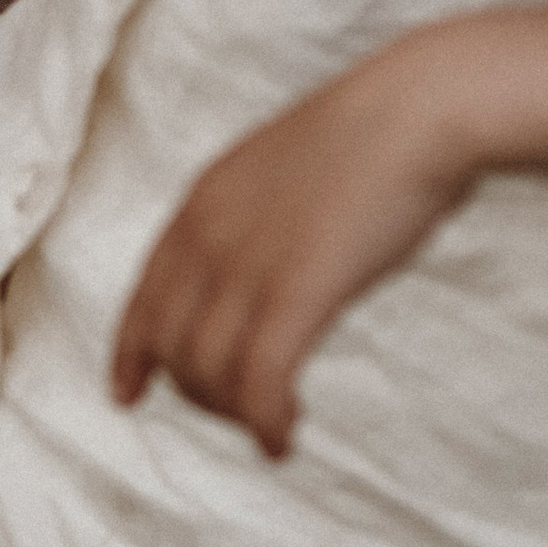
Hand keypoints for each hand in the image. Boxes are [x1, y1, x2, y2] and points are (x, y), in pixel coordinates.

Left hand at [112, 42, 478, 458]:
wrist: (420, 108)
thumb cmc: (375, 137)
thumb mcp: (286, 172)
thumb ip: (259, 218)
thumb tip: (269, 260)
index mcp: (201, 204)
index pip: (144, 298)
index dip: (130, 353)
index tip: (127, 392)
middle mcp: (208, 240)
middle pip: (171, 347)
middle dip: (198, 393)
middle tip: (243, 412)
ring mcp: (246, 269)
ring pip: (206, 374)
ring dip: (234, 413)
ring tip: (273, 424)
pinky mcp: (294, 296)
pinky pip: (256, 384)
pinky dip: (263, 422)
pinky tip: (282, 438)